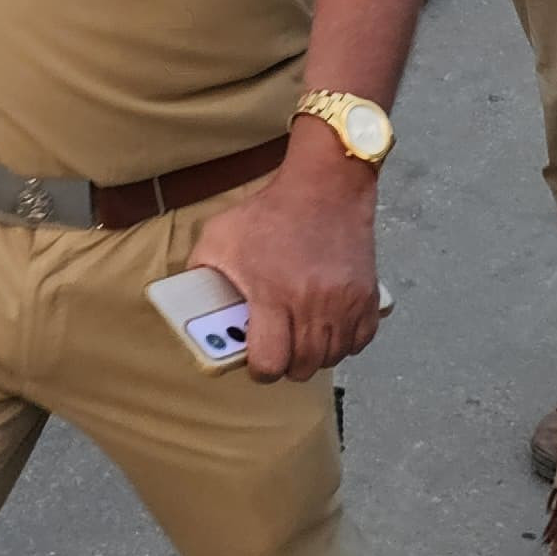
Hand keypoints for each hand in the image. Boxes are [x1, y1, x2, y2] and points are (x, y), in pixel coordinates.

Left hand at [188, 139, 382, 380]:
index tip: (256, 361)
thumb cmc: (270, 212)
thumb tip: (189, 304)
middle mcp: (311, 302)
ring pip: (333, 356)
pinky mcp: (367, 295)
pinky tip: (329, 329)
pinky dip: (346, 342)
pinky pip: (361, 341)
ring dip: (316, 355)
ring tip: (302, 339)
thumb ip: (201, 273)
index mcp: (272, 293)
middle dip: (287, 365)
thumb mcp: (220, 236)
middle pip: (303, 366)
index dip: (260, 369)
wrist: (325, 186)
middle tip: (279, 350)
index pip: (270, 361)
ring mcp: (344, 301)